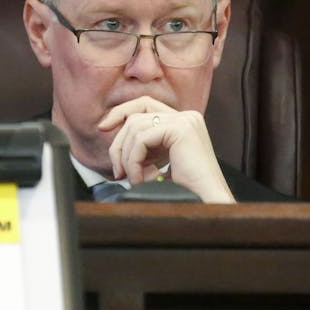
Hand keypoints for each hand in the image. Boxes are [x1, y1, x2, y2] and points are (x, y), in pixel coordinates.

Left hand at [97, 96, 234, 202]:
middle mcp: (186, 116)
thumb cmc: (186, 192)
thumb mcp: (161, 164)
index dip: (121, 112)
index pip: (145, 105)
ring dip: (127, 158)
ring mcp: (185, 120)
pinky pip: (141, 139)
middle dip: (119, 142)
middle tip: (117, 171)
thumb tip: (117, 145)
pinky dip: (134, 161)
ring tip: (135, 180)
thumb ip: (146, 149)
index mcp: (183, 122)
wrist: (207, 204)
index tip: (102, 127)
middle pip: (136, 113)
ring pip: (135, 127)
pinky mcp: (181, 129)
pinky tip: (141, 179)